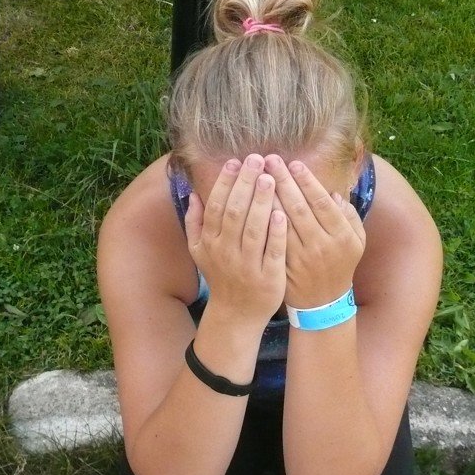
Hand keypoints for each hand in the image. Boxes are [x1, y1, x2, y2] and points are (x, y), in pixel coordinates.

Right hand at [184, 155, 286, 326]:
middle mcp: (226, 252)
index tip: (236, 161)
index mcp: (210, 243)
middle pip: (234, 213)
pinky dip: (276, 232)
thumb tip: (192, 193)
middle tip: (258, 160)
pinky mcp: (268, 278)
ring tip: (271, 178)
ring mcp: (247, 266)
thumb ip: (194, 222)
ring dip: (261, 202)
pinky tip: (282, 212)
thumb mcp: (199, 252)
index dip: (225, 183)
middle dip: (246, 184)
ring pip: (254, 230)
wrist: (236, 314)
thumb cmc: (221, 276)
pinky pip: (272, 252)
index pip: (216, 206)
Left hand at [265, 155, 365, 308]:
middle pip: (298, 208)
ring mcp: (300, 258)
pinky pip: (269, 239)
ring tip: (256, 174)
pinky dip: (260, 220)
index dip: (307, 182)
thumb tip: (333, 194)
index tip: (294, 163)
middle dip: (283, 181)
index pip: (321, 203)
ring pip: (280, 223)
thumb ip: (349, 215)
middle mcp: (320, 246)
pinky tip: (250, 202)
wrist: (323, 301)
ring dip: (267, 197)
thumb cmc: (341, 262)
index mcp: (341, 236)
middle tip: (269, 159)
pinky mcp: (283, 267)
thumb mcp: (356, 240)